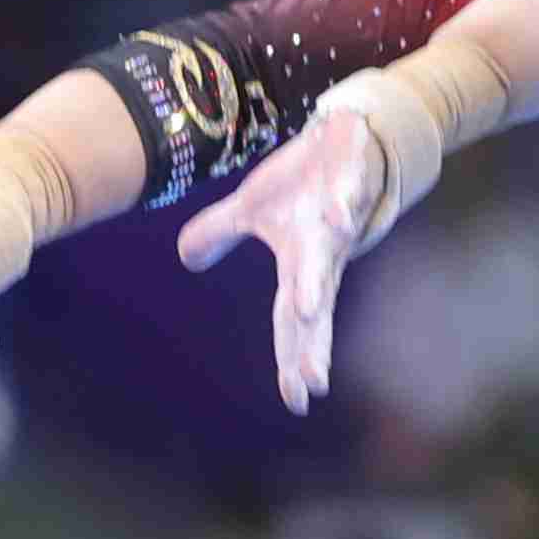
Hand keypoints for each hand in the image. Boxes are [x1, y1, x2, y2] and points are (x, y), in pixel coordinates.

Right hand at [175, 106, 393, 414]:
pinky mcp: (351, 175)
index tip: (298, 401)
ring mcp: (339, 213)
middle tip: (315, 381)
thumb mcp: (252, 206)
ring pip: (330, 251)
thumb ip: (221, 233)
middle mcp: (324, 247)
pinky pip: (349, 191)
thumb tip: (186, 259)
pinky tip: (337, 217)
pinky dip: (343, 203)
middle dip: (315, 342)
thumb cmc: (302, 183)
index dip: (294, 359)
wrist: (346, 136)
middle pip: (317, 301)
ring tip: (308, 310)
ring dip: (318, 280)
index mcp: (300, 262)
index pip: (293, 321)